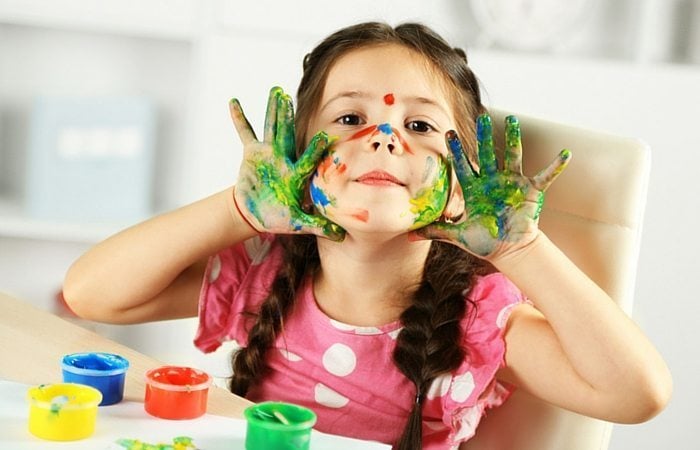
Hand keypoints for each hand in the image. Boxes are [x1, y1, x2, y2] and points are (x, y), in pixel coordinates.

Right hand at [229, 86, 344, 240]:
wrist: (257, 213)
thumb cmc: (279, 217)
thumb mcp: (298, 223)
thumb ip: (318, 226)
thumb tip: (341, 237)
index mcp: (295, 174)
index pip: (308, 159)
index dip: (316, 149)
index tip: (326, 135)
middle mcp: (284, 159)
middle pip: (287, 134)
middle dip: (287, 116)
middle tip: (289, 96)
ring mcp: (268, 154)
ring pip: (271, 128)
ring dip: (272, 111)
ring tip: (276, 91)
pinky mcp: (252, 154)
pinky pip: (245, 134)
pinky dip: (239, 119)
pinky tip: (234, 102)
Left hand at [415, 114, 569, 258]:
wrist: (508, 250)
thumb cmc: (484, 241)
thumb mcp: (457, 235)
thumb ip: (435, 230)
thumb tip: (408, 235)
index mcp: (475, 188)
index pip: (463, 166)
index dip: (456, 151)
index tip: (447, 135)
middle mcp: (493, 181)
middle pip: (487, 154)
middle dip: (484, 137)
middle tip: (481, 118)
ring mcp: (512, 183)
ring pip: (512, 156)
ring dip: (513, 139)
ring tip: (513, 121)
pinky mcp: (531, 191)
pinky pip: (545, 176)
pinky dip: (556, 166)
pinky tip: (566, 154)